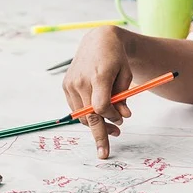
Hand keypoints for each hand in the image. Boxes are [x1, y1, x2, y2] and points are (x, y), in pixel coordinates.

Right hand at [62, 26, 133, 158]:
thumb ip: (123, 97)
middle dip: (99, 134)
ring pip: (81, 115)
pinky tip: (98, 114)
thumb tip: (124, 117)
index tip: (121, 121)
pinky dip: (86, 115)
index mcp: (98, 76)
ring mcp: (71, 84)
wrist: (98, 41)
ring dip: (94, 125)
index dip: (111, 117)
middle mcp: (81, 81)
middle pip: (88, 116)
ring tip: (111, 128)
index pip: (101, 107)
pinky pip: (75, 108)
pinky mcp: (65, 85)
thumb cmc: (116, 58)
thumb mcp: (126, 75)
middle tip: (106, 151)